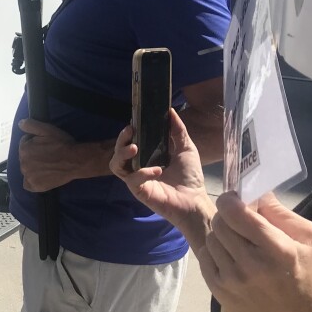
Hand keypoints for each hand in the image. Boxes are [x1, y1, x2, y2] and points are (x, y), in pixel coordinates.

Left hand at [18, 118, 87, 191]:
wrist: (75, 160)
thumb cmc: (62, 144)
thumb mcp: (47, 129)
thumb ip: (30, 125)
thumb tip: (20, 123)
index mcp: (24, 148)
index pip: (25, 143)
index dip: (35, 142)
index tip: (45, 144)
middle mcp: (23, 163)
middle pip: (25, 157)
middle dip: (34, 155)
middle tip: (48, 155)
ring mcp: (28, 176)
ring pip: (27, 170)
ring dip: (34, 167)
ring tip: (47, 165)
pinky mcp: (35, 186)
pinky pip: (27, 184)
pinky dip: (32, 181)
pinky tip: (41, 177)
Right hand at [110, 108, 212, 245]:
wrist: (195, 201)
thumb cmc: (190, 177)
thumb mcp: (186, 148)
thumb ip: (178, 131)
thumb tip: (170, 110)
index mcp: (147, 156)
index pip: (129, 142)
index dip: (127, 133)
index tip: (133, 122)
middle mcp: (137, 167)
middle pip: (117, 152)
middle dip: (120, 140)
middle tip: (130, 131)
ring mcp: (136, 180)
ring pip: (116, 165)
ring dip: (122, 154)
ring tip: (134, 148)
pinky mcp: (138, 191)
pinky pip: (132, 179)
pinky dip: (142, 173)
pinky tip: (157, 171)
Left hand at [196, 191, 311, 311]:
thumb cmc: (303, 275)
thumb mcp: (308, 239)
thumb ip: (280, 211)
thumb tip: (254, 191)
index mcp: (276, 249)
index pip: (235, 212)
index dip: (231, 200)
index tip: (237, 201)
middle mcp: (250, 264)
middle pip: (219, 222)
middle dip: (227, 216)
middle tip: (239, 221)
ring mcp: (230, 278)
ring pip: (210, 237)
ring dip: (221, 234)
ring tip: (237, 241)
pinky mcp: (216, 288)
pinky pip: (204, 255)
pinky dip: (214, 251)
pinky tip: (230, 256)